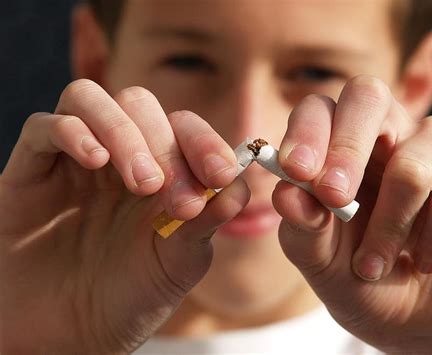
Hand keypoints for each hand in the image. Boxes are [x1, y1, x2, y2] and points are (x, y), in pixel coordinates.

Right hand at [0, 80, 248, 352]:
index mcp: (159, 172)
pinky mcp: (30, 170)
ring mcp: (72, 160)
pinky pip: (44, 127)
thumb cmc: (129, 298)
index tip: (220, 175)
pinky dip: (72, 133)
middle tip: (169, 192)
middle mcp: (116, 157)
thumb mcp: (178, 262)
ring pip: (90, 100)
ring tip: (141, 182)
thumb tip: (239, 188)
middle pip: (138, 104)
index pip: (183, 128)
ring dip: (122, 132)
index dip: (204, 143)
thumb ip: (207, 222)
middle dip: (162, 143)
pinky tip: (95, 161)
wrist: (69, 335)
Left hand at [273, 75, 431, 352]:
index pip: (320, 109)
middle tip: (334, 197)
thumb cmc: (357, 277)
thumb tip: (286, 193)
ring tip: (373, 265)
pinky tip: (424, 261)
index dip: (307, 132)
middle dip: (346, 150)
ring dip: (388, 225)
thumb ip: (301, 225)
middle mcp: (388, 134)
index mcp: (338, 148)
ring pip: (411, 162)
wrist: (415, 317)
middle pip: (367, 96)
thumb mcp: (319, 258)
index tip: (297, 171)